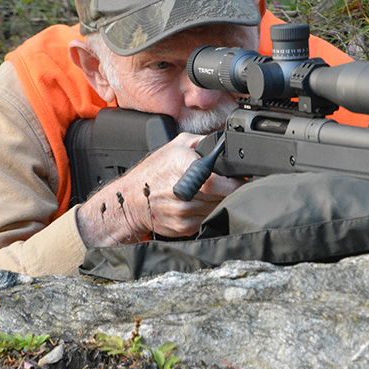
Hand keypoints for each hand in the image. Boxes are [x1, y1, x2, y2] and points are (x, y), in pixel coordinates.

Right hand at [76, 132, 242, 246]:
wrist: (129, 200)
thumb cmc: (153, 172)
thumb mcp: (176, 145)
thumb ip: (203, 141)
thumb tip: (225, 142)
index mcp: (182, 167)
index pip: (217, 181)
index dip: (233, 183)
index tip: (238, 180)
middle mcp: (183, 191)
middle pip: (222, 196)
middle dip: (229, 191)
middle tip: (224, 185)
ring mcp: (183, 212)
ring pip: (217, 208)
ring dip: (219, 202)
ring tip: (207, 193)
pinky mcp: (183, 227)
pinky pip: (208, 220)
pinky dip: (208, 212)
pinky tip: (198, 204)